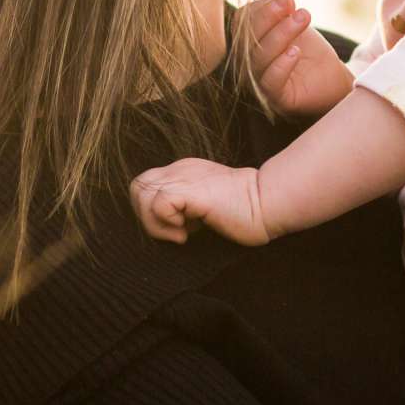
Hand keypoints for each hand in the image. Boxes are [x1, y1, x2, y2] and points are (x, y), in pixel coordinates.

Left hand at [131, 159, 270, 245]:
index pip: (146, 186)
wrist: (268, 203)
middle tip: (172, 231)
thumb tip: (167, 225)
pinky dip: (166, 223)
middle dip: (146, 217)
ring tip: (181, 234)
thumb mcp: (205, 206)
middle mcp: (180, 170)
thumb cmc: (244, 212)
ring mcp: (184, 178)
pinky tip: (187, 232)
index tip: (176, 227)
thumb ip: (185, 208)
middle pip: (137, 188)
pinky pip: (160, 204)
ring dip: (155, 223)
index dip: (150, 211)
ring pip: (142, 195)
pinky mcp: (191, 191)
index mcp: (183, 172)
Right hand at [237, 0, 354, 117]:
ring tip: (302, 18)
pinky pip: (271, 82)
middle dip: (269, 16)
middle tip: (289, 1)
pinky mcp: (275, 98)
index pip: (242, 21)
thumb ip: (278, 7)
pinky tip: (296, 51)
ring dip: (281, 34)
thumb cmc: (307, 47)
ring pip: (260, 57)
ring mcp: (259, 81)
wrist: (329, 76)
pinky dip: (282, 64)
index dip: (260, 7)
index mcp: (246, 40)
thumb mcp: (291, 21)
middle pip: (248, 38)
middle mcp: (247, 61)